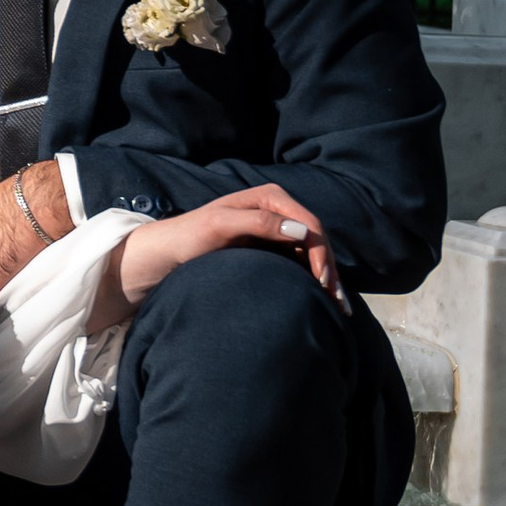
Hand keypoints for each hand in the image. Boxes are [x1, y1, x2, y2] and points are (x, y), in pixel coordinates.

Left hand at [119, 181, 345, 308]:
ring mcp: (276, 228)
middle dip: (329, 269)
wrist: (169, 252)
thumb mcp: (220, 226)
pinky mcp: (272, 247)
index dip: (320, 253)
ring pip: (312, 252)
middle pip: (316, 239)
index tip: (322, 282)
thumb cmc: (189, 236)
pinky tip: (321, 301)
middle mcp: (278, 209)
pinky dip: (313, 279)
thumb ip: (258, 223)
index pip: (309, 224)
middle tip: (335, 303)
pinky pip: (300, 261)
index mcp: (270, 197)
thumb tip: (300, 231)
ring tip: (336, 307)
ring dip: (326, 277)